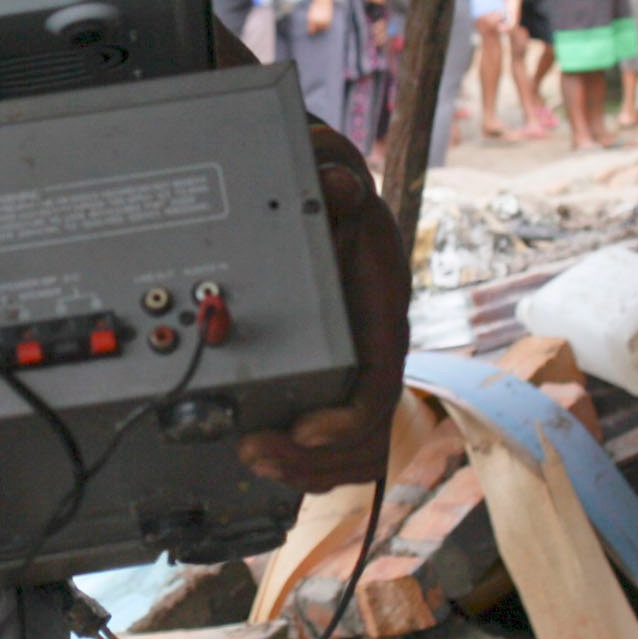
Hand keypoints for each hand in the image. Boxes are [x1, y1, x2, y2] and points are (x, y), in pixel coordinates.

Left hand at [242, 125, 408, 498]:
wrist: (329, 189)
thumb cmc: (331, 188)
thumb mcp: (333, 172)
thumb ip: (333, 174)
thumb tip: (339, 185)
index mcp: (381, 304)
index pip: (381, 380)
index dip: (348, 418)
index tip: (304, 432)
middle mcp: (376, 342)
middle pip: (368, 432)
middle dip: (314, 458)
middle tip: (256, 452)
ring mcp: (359, 363)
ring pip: (356, 446)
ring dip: (309, 466)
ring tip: (257, 458)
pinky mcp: (335, 374)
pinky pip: (335, 438)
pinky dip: (305, 459)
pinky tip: (270, 456)